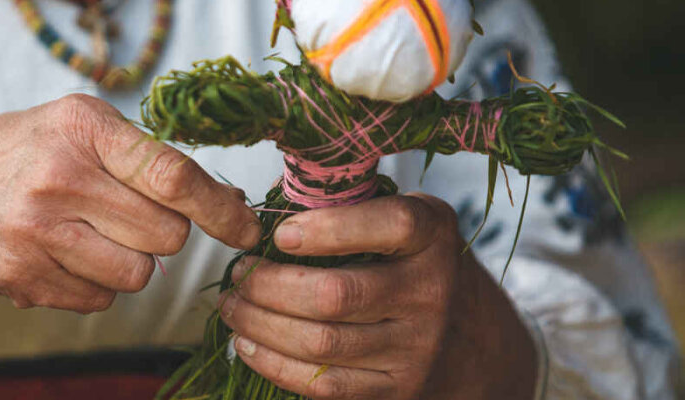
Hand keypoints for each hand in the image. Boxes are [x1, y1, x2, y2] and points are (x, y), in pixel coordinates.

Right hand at [0, 94, 260, 386]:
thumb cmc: (22, 156)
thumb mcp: (75, 129)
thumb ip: (144, 158)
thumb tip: (225, 199)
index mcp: (82, 128)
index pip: (172, 174)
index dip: (219, 208)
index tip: (245, 228)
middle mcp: (60, 177)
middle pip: (165, 236)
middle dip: (162, 234)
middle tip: (129, 217)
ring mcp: (38, 231)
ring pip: (138, 275)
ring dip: (129, 264)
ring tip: (91, 237)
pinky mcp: (25, 276)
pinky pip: (100, 299)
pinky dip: (94, 285)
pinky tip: (63, 257)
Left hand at [219, 194, 537, 399]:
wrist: (471, 337)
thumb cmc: (411, 262)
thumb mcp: (402, 217)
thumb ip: (346, 202)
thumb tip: (270, 196)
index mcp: (432, 236)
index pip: (390, 227)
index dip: (328, 229)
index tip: (280, 233)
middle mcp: (430, 292)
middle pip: (335, 295)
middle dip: (268, 285)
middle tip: (238, 274)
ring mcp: (415, 348)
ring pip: (321, 343)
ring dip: (259, 323)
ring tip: (232, 305)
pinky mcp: (395, 389)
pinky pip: (322, 384)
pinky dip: (273, 363)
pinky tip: (247, 343)